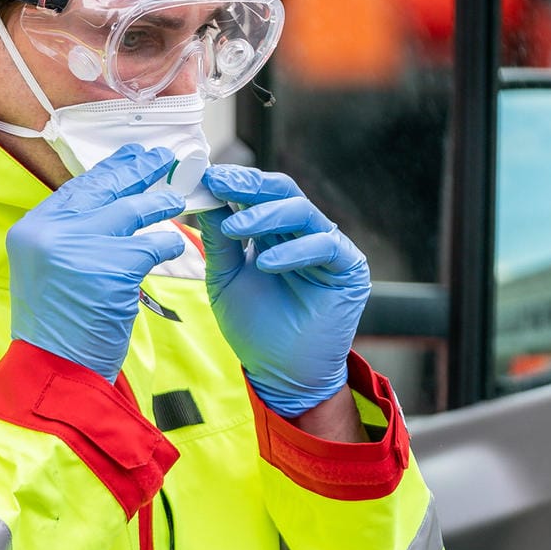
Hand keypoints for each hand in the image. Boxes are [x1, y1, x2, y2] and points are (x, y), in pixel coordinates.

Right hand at [7, 144, 187, 381]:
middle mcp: (50, 232)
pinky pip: (151, 244)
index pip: (76, 189)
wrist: (54, 372)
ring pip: (132, 210)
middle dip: (137, 170)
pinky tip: (172, 247)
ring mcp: (79, 246)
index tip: (130, 157)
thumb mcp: (48, 272)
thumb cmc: (57, 328)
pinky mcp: (111, 267)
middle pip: (103, 188)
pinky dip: (166, 246)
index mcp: (31, 230)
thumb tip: (109, 203)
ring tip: (176, 199)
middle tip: (161, 158)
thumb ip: (69, 237)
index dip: (108, 170)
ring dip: (159, 203)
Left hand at [193, 165, 369, 416]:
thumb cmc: (254, 326)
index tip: (202, 176)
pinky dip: (293, 251)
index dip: (232, 183)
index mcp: (275, 232)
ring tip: (234, 228)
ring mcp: (329, 248)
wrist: (281, 372)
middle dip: (248, 186)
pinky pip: (324, 245)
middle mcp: (304, 233)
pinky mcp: (348, 268)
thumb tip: (202, 198)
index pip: (258, 194)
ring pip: (302, 212)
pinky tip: (266, 264)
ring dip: (265, 215)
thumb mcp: (225, 278)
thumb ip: (219, 241)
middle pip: (282, 192)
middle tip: (218, 183)